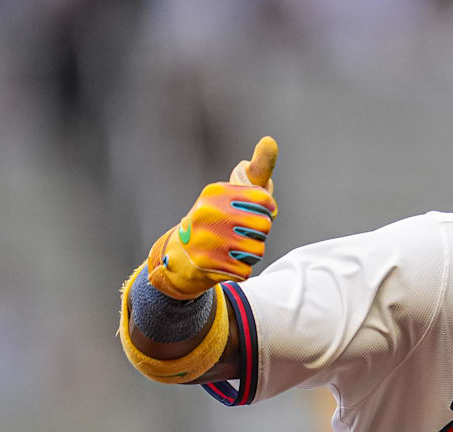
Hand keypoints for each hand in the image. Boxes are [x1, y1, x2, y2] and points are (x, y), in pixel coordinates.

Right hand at [146, 137, 279, 299]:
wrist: (180, 256)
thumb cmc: (218, 219)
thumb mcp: (234, 191)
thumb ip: (257, 169)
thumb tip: (271, 140)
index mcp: (216, 192)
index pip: (265, 202)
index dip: (266, 212)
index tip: (253, 213)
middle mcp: (208, 212)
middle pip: (264, 227)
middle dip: (258, 234)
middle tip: (238, 233)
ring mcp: (205, 238)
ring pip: (257, 251)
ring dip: (250, 253)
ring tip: (230, 248)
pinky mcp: (206, 264)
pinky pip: (245, 270)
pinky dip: (240, 269)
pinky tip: (224, 262)